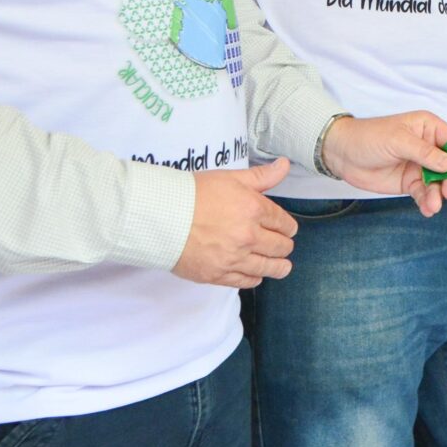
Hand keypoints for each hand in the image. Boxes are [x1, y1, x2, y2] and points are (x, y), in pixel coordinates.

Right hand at [174, 158, 296, 287]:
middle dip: (284, 245)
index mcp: (254, 209)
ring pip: (268, 267)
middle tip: (283, 245)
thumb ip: (261, 176)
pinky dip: (255, 278)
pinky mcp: (218, 275)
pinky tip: (257, 275)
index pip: (284, 223)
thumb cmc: (192, 193)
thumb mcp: (230, 178)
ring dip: (279, 266)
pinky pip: (246, 281)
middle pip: (280, 247)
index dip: (287, 226)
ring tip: (283, 266)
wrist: (159, 216)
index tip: (286, 229)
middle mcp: (248, 236)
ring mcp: (234, 258)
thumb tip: (284, 165)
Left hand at [320, 112, 446, 215]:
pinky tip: (427, 209)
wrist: (342, 154)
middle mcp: (428, 147)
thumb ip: (425, 152)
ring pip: (438, 182)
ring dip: (438, 195)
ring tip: (432, 205)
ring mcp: (419, 166)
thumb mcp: (398, 141)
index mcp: (428, 128)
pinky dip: (427, 202)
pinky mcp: (409, 183)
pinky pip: (424, 193)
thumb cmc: (369, 137)